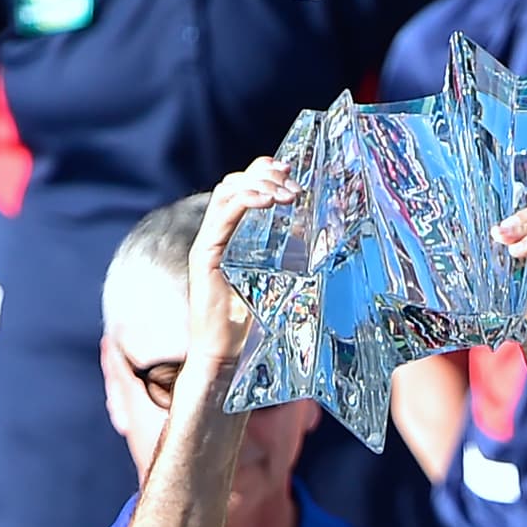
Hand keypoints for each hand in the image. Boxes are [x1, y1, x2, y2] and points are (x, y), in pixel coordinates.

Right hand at [186, 157, 298, 374]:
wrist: (225, 355)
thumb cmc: (251, 326)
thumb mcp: (277, 284)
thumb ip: (290, 261)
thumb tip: (322, 242)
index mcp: (233, 238)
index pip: (244, 191)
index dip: (264, 173)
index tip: (290, 170)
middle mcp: (218, 235)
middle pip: (235, 184)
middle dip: (266, 176)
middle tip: (294, 186)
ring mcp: (209, 243)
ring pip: (226, 193)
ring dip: (258, 185)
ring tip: (285, 193)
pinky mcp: (205, 255)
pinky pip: (220, 216)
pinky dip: (243, 202)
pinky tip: (266, 202)